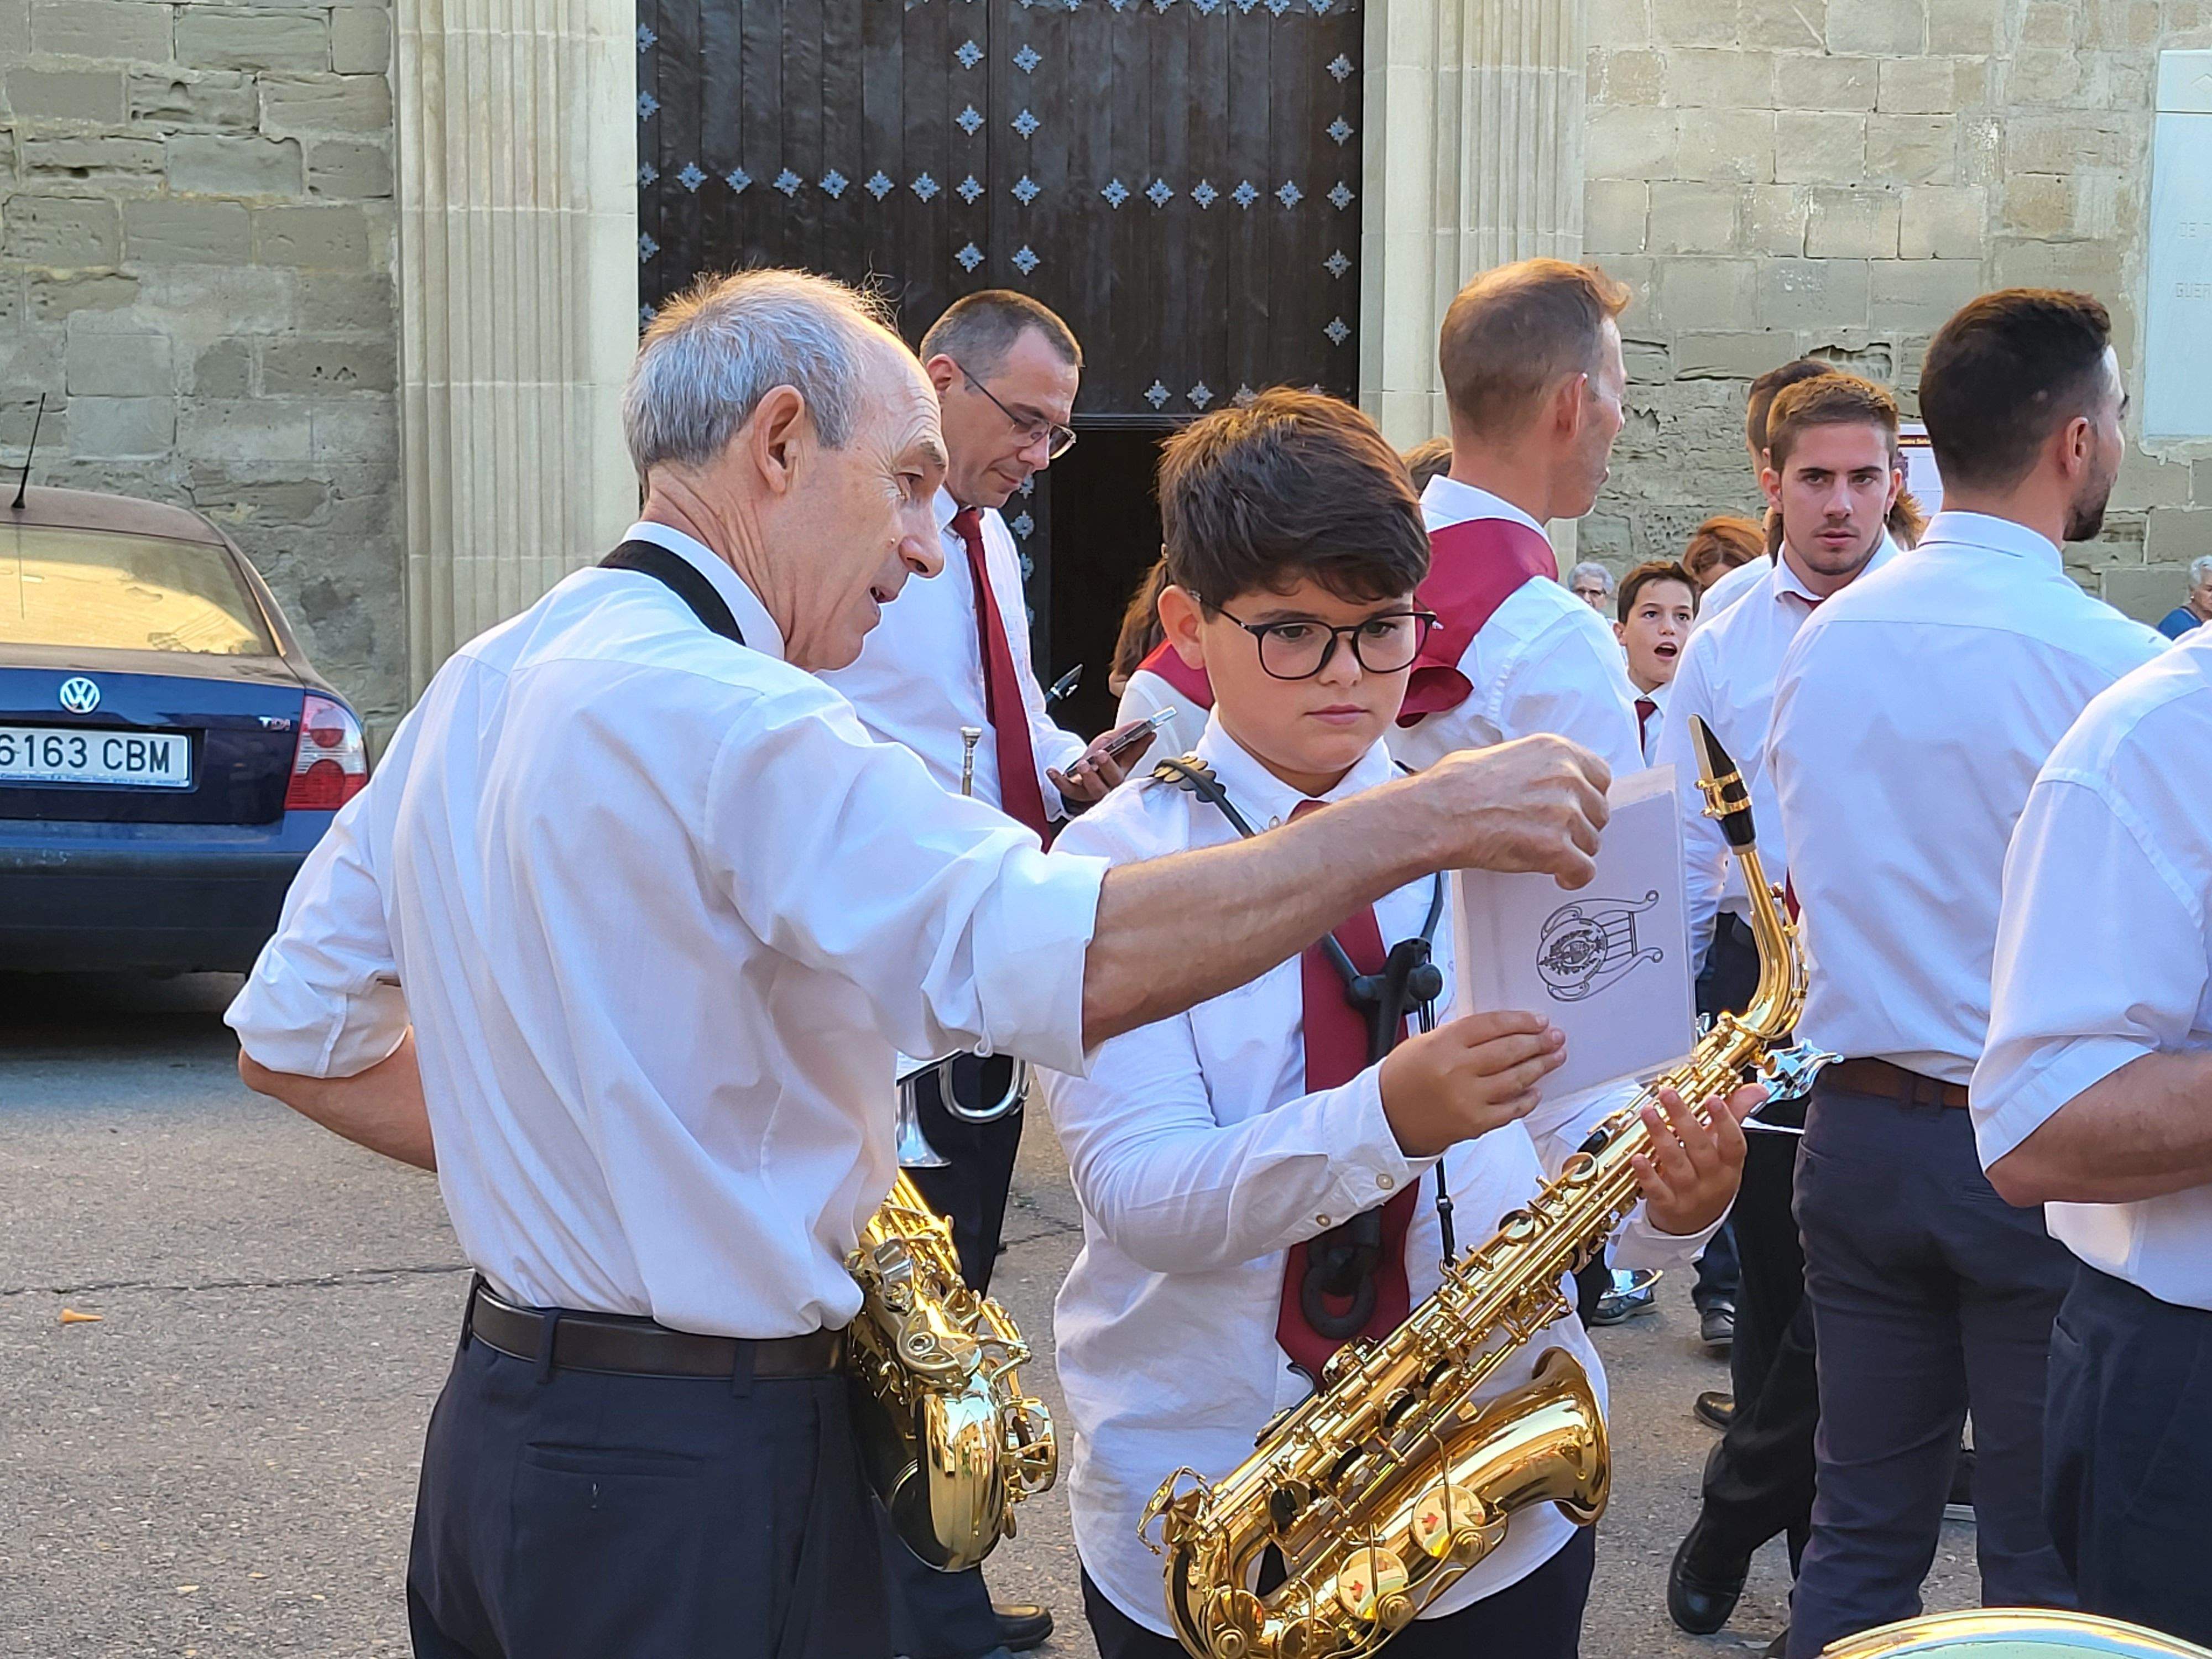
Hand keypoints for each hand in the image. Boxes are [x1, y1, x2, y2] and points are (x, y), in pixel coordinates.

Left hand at [1052, 720, 1157, 804]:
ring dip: (1089, 776)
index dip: (1140, 746)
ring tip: (1083, 764)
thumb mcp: (1110, 742)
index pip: (1133, 757)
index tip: (1146, 734)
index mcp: (1121, 769)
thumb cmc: (1097, 761)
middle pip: (1114, 779)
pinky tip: (1053, 770)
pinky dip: (1059, 781)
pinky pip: (1068, 790)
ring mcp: (1094, 790)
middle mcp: (1110, 782)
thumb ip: (1126, 735)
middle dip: (1108, 766)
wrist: (1079, 774)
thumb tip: (1148, 729)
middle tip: (1102, 754)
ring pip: (1095, 789)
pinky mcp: (1077, 793)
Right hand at [1378, 1011, 1566, 1158]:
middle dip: (1538, 1042)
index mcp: (1443, 1044)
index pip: (1492, 1025)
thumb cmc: (1402, 1079)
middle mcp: (1457, 1070)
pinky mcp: (1474, 1124)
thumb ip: (1461, 1035)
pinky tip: (1536, 1090)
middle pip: (1509, 1050)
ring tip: (1554, 1057)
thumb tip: (1502, 1030)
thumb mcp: (1424, 1043)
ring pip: (1516, 1078)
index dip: (1520, 1021)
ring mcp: (1467, 1099)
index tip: (1537, 1021)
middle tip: (1554, 1037)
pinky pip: (1510, 1110)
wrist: (1386, 1118)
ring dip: (1540, 1066)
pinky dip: (1527, 1099)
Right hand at [1411, 735, 1609, 888]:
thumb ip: (1538, 768)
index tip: (1577, 810)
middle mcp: (1566, 777)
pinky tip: (1558, 875)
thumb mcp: (1505, 755)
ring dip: (1572, 852)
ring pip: (1592, 843)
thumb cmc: (1456, 787)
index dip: (1587, 799)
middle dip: (1579, 828)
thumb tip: (1543, 783)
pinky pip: (1584, 870)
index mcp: (1555, 751)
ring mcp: (1564, 813)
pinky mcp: (1556, 847)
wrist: (1438, 813)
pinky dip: (1572, 877)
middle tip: (1554, 835)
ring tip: (1544, 853)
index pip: (1600, 776)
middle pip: (1598, 812)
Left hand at [1628, 1083, 1760, 1236]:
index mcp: (1729, 1165)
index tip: (1714, 1098)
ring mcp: (1690, 1194)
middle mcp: (1712, 1180)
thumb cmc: (1711, 1179)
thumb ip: (1737, 1116)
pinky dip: (1647, 1174)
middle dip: (1684, 1119)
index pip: (1733, 1144)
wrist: (1694, 1224)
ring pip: (1677, 1165)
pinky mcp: (1668, 1206)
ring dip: (1662, 1137)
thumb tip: (1757, 1089)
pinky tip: (1638, 1157)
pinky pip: (1658, 1190)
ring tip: (1649, 1112)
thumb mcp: (1726, 1152)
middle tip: (1668, 1094)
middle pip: (1700, 1149)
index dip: (1726, 1121)